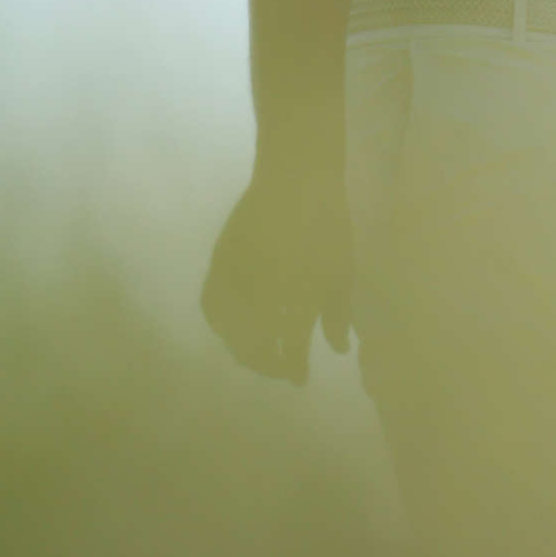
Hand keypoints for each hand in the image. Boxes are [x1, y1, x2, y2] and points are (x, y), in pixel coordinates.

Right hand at [201, 171, 352, 384]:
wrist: (296, 177)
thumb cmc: (327, 224)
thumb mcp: (342, 271)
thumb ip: (338, 314)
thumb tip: (337, 350)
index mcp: (297, 298)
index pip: (289, 348)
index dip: (293, 366)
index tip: (299, 379)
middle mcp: (262, 294)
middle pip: (256, 345)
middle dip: (268, 363)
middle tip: (282, 369)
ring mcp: (237, 276)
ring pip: (230, 329)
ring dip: (243, 347)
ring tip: (257, 353)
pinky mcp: (221, 259)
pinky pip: (213, 302)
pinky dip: (221, 323)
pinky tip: (232, 328)